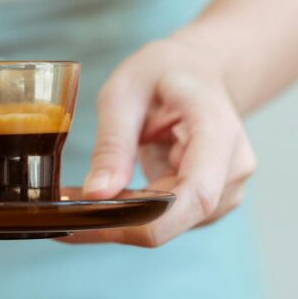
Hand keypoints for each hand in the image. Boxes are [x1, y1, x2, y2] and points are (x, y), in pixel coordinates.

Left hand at [59, 36, 255, 247]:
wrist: (197, 71)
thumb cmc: (162, 73)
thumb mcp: (124, 93)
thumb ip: (112, 144)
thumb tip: (95, 194)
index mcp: (217, 131)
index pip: (196, 195)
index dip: (147, 220)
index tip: (94, 219)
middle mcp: (233, 168)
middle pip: (176, 218)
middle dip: (117, 221)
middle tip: (64, 209)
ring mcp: (227, 189)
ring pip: (167, 226)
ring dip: (120, 220)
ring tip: (79, 196)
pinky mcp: (210, 203)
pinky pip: (167, 222)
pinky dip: (132, 216)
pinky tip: (108, 195)